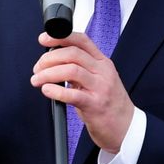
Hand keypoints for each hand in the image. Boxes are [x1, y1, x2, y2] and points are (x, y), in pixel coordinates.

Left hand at [31, 31, 133, 152]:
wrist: (126, 127)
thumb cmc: (109, 103)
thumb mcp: (99, 79)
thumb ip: (80, 68)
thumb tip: (53, 61)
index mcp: (102, 62)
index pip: (81, 40)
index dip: (60, 37)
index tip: (44, 40)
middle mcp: (103, 71)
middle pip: (72, 54)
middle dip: (49, 58)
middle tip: (38, 68)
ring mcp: (100, 87)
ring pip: (71, 70)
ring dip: (48, 74)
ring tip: (37, 80)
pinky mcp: (95, 105)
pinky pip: (72, 94)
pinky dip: (56, 91)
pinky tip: (47, 90)